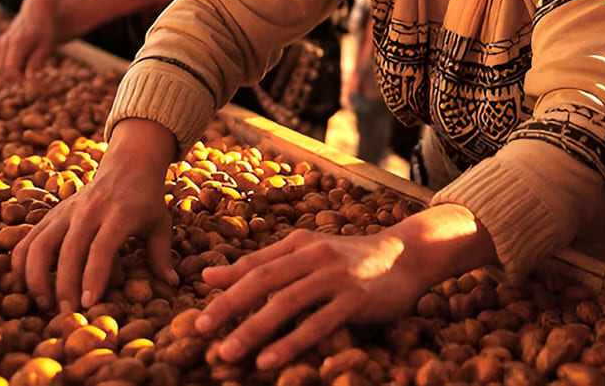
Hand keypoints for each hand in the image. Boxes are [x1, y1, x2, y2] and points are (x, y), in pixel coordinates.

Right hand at [0, 1, 60, 79]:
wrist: (36, 11)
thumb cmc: (44, 29)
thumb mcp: (46, 46)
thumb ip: (36, 62)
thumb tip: (28, 79)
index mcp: (17, 43)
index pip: (10, 69)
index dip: (18, 81)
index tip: (30, 86)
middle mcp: (5, 43)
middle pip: (2, 71)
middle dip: (14, 81)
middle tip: (30, 84)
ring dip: (9, 76)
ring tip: (26, 77)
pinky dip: (6, 70)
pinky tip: (20, 70)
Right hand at [12, 119, 178, 313]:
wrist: (127, 164)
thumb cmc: (146, 199)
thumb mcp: (160, 222)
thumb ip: (162, 253)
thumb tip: (171, 283)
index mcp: (118, 213)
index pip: (101, 247)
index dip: (93, 276)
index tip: (88, 303)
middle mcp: (88, 211)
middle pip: (68, 250)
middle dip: (64, 286)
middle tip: (66, 315)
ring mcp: (66, 211)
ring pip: (40, 244)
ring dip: (35, 276)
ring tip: (41, 304)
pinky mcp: (51, 213)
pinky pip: (28, 238)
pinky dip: (19, 262)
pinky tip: (22, 286)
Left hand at [198, 203, 490, 370]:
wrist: (409, 255)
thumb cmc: (354, 259)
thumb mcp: (308, 253)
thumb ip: (263, 263)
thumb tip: (210, 275)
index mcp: (300, 244)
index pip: (254, 267)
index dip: (224, 291)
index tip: (196, 317)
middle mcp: (315, 256)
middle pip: (263, 281)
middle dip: (229, 308)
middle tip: (201, 333)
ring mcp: (336, 276)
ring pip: (287, 302)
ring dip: (254, 328)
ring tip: (228, 353)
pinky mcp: (356, 298)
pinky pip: (318, 322)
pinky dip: (291, 341)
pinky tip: (270, 359)